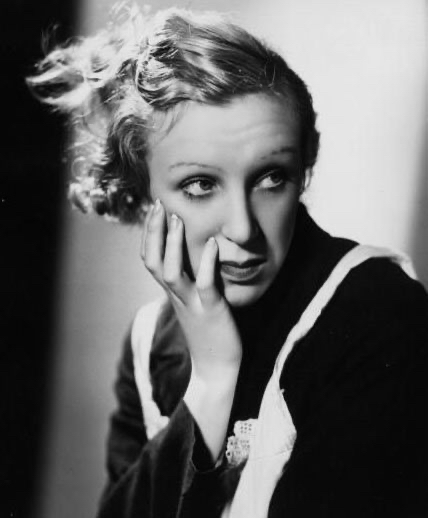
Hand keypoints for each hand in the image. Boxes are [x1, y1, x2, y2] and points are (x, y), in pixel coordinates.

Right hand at [141, 199, 241, 383]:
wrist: (217, 369)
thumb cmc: (209, 333)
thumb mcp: (193, 303)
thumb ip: (190, 282)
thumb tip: (194, 259)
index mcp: (172, 293)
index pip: (151, 260)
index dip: (149, 235)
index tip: (154, 209)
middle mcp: (176, 296)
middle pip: (153, 262)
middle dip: (154, 232)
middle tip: (158, 204)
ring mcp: (192, 304)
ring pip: (172, 272)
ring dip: (172, 245)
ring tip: (177, 219)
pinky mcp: (211, 311)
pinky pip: (205, 285)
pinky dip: (206, 263)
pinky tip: (212, 244)